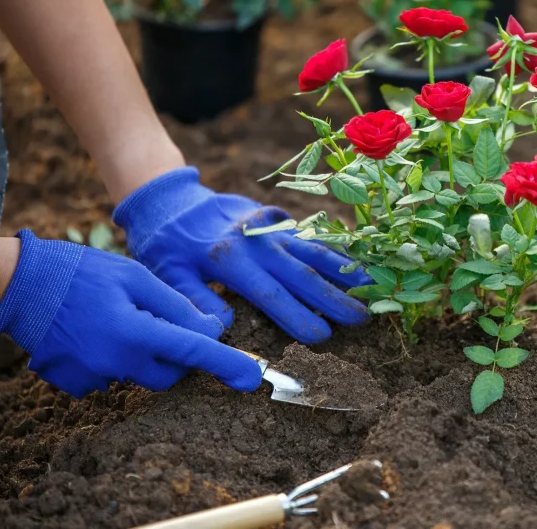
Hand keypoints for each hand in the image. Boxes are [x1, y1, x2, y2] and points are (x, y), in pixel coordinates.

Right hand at [0, 231, 261, 397]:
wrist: (17, 286)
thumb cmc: (80, 272)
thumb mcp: (134, 276)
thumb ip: (175, 306)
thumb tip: (211, 329)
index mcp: (135, 332)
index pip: (193, 352)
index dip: (227, 364)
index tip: (252, 378)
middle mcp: (116, 363)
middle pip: (169, 374)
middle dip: (177, 355)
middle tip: (160, 321)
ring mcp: (93, 378)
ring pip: (139, 375)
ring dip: (142, 353)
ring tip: (116, 317)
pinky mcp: (75, 384)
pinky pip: (110, 377)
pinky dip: (113, 359)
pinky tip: (94, 333)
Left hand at [113, 167, 369, 343]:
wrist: (171, 198)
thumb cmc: (166, 244)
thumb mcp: (167, 273)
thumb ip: (193, 299)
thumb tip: (221, 327)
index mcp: (230, 259)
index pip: (270, 294)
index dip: (297, 316)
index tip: (322, 337)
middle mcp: (257, 242)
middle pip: (301, 273)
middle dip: (334, 298)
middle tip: (362, 318)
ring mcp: (269, 228)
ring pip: (312, 250)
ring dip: (342, 269)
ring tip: (370, 285)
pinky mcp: (276, 220)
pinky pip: (309, 236)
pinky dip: (332, 249)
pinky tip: (353, 260)